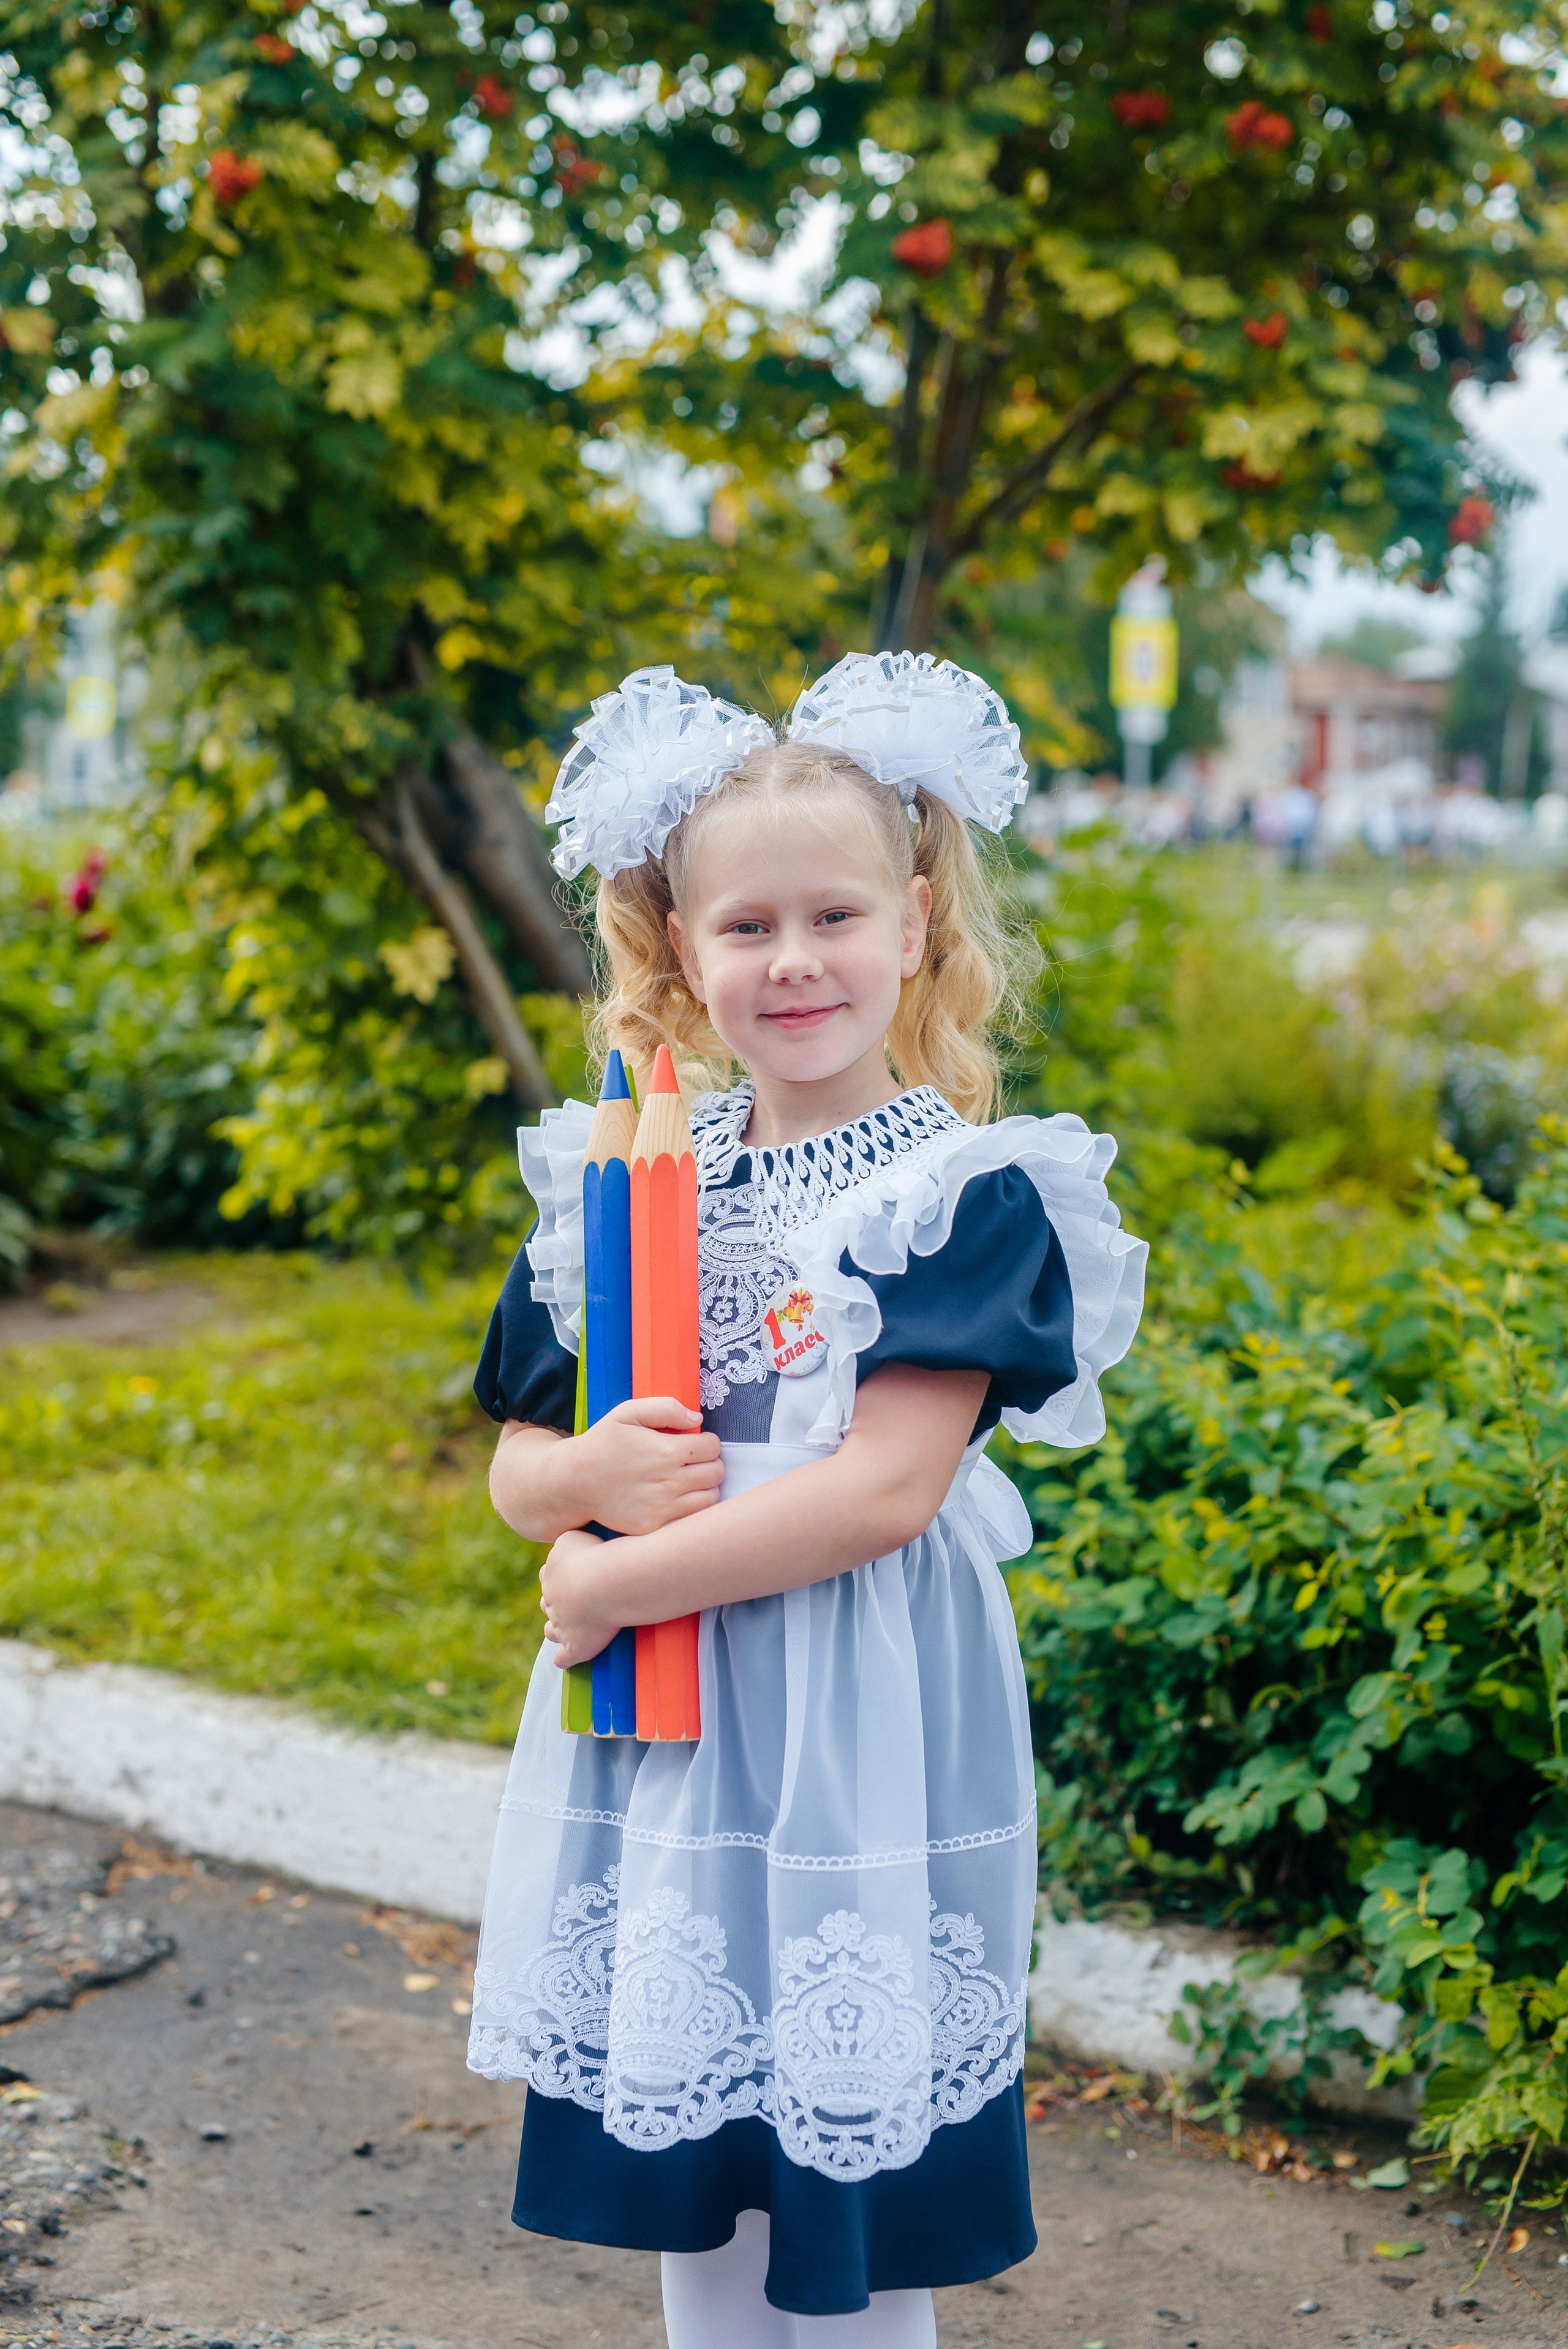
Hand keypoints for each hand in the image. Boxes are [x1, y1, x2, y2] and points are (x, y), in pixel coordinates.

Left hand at [540, 1528, 621, 1668]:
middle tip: (569, 1603)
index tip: (569, 1577)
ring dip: (555, 1629)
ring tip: (562, 1631)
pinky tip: (563, 1660)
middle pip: (548, 1602)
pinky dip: (563, 1658)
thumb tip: (565, 1544)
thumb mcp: (572, 1536)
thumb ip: (566, 1542)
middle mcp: (552, 1599)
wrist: (603, 1584)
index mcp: (551, 1572)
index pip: (548, 1575)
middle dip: (555, 1603)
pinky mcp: (575, 1645)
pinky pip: (564, 1656)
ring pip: (551, 1629)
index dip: (558, 1577)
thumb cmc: (594, 1554)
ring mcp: (561, 1624)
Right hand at [570, 1396, 722, 1534]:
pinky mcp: (655, 1526)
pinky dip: (690, 1507)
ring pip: (710, 1497)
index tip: (693, 1443)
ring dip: (704, 1486)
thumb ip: (666, 1409)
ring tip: (686, 1479)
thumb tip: (697, 1420)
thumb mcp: (628, 1412)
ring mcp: (662, 1508)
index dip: (706, 1442)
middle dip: (709, 1463)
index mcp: (667, 1451)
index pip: (713, 1446)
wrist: (573, 1482)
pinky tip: (675, 1497)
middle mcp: (669, 1482)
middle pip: (716, 1472)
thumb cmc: (603, 1443)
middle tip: (691, 1460)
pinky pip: (691, 1518)